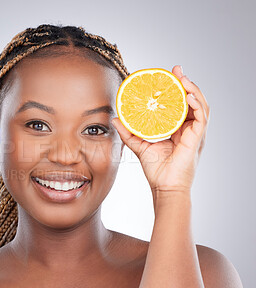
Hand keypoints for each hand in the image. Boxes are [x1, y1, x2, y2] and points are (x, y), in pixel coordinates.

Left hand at [111, 65, 209, 191]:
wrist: (164, 187)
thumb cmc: (156, 170)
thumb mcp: (139, 146)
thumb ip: (128, 132)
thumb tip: (115, 119)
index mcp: (177, 129)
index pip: (179, 104)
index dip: (176, 89)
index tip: (168, 76)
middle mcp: (188, 129)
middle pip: (191, 101)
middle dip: (185, 83)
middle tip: (176, 70)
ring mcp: (194, 133)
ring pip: (200, 105)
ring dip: (193, 89)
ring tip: (182, 78)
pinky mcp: (197, 139)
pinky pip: (202, 117)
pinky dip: (197, 104)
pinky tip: (188, 96)